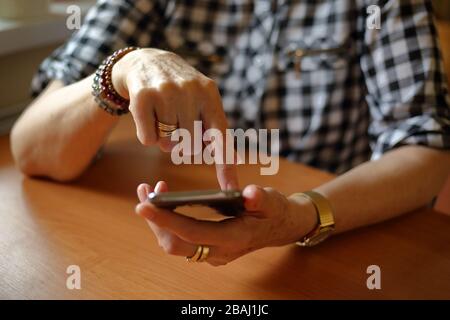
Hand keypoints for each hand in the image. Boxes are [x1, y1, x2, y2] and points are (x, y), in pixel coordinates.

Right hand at [112, 48, 237, 189]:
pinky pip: (148, 140)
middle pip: (191, 146)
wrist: (146, 61)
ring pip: (168, 144)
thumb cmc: (179, 89)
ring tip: (162, 116)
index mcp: (210, 94)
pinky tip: (148, 116)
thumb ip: (213, 126)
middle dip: (183, 145)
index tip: (231, 189)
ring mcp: (166, 92)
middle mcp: (191, 91)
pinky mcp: (142, 97)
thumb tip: (231, 160)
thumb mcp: (201, 98)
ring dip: (164, 139)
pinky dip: (147, 136)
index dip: (226, 165)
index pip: (221, 136)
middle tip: (177, 127)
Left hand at [135, 181, 316, 265]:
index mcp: (232, 239)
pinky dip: (167, 224)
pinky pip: (180, 242)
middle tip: (144, 191)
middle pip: (174, 244)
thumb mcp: (272, 201)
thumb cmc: (275, 211)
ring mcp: (212, 254)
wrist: (281, 227)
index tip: (145, 204)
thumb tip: (250, 193)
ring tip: (149, 193)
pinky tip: (163, 204)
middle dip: (154, 220)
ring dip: (158, 222)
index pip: (191, 233)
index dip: (166, 219)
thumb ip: (261, 199)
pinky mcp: (209, 249)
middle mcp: (219, 252)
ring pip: (174, 245)